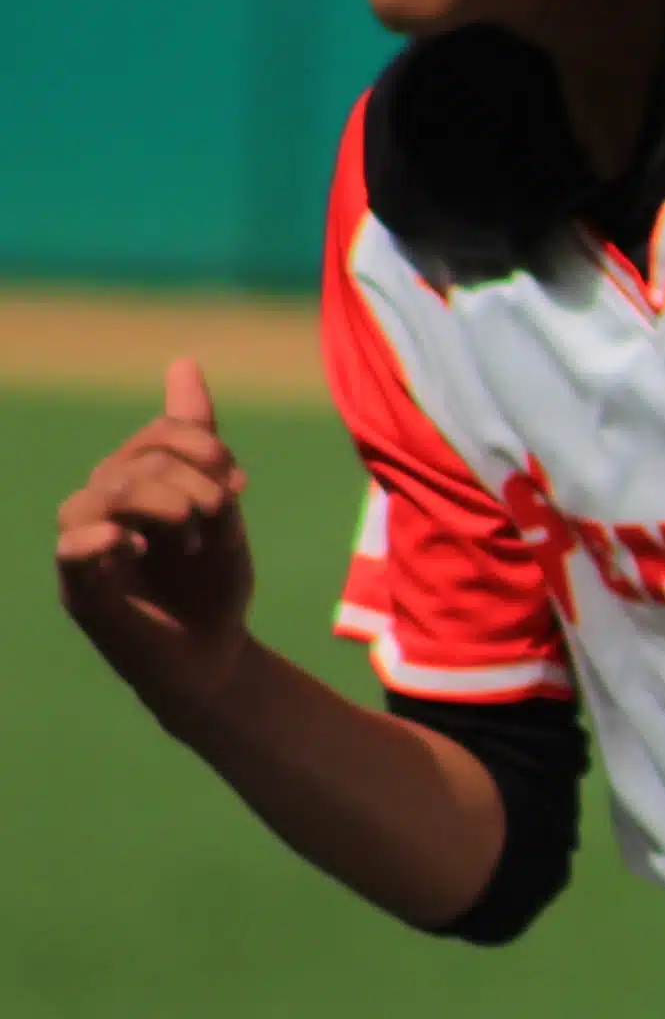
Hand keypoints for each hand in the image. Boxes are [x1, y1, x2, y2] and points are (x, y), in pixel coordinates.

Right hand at [55, 358, 258, 714]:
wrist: (215, 656)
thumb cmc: (213, 584)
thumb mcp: (223, 509)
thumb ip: (204, 445)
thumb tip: (184, 363)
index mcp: (136, 483)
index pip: (157, 435)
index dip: (201, 445)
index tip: (239, 482)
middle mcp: (102, 507)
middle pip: (133, 460)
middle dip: (190, 479)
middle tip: (220, 514)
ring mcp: (87, 546)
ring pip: (104, 492)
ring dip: (163, 504)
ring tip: (194, 535)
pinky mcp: (81, 588)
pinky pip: (71, 547)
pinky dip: (104, 537)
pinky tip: (138, 546)